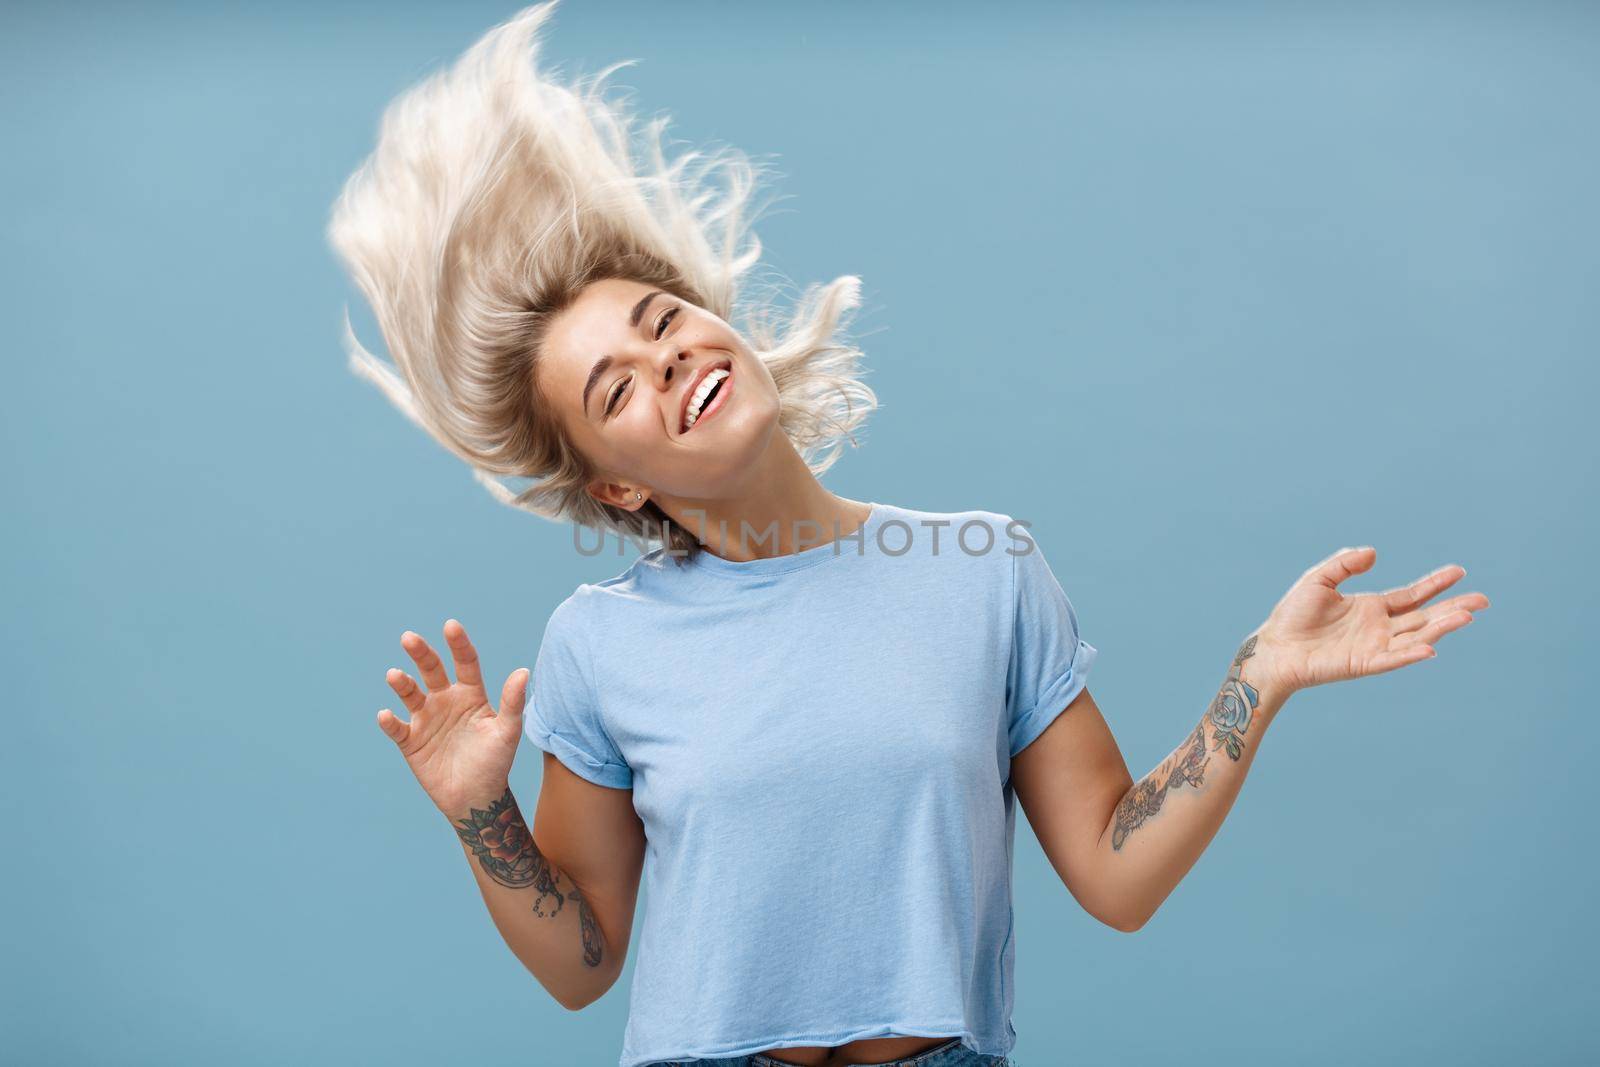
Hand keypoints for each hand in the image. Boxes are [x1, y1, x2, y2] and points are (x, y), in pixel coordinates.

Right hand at [375, 619, 530, 816]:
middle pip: (431, 670)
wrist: (477, 797)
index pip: (465, 663)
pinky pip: (397, 728)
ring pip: (410, 695)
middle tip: (409, 638)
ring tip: (395, 676)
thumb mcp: (507, 732)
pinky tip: (387, 716)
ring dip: (402, 684)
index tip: (451, 626)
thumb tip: (524, 671)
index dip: (458, 644)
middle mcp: (445, 701)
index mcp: (470, 694)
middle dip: (421, 653)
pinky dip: (389, 722)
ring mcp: (426, 719)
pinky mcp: (411, 741)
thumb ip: (512, 702)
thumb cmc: (495, 762)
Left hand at [1253, 546, 1490, 693]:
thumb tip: (1374, 552)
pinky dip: (1411, 654)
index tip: (1460, 572)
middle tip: (1483, 600)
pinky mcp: (1364, 664)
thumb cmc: (1293, 615)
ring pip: (1416, 637)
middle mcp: (1380, 627)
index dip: (1435, 584)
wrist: (1275, 646)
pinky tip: (1431, 648)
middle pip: (1425, 617)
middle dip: (1453, 608)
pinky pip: (1393, 659)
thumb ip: (1345, 564)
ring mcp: (1375, 646)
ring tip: (1466, 616)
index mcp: (1372, 607)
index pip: (1412, 595)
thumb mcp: (1319, 579)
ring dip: (1441, 628)